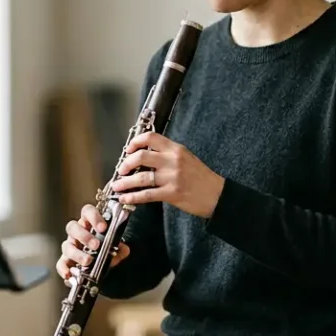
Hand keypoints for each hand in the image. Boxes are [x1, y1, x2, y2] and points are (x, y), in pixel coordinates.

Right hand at [56, 204, 130, 281]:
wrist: (102, 268)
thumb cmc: (107, 251)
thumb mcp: (116, 248)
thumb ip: (120, 248)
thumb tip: (122, 249)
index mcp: (89, 223)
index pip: (87, 212)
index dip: (94, 217)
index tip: (103, 227)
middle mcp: (77, 233)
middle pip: (73, 227)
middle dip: (84, 236)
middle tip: (96, 245)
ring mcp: (70, 246)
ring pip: (67, 246)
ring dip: (77, 254)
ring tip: (88, 261)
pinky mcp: (65, 261)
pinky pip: (61, 263)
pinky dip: (64, 268)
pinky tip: (70, 274)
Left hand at [110, 131, 224, 218]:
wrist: (218, 195)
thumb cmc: (202, 178)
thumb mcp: (186, 158)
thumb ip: (167, 155)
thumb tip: (143, 157)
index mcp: (176, 149)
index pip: (151, 138)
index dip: (135, 142)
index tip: (128, 150)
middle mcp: (173, 160)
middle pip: (141, 156)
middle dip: (126, 164)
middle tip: (121, 170)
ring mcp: (172, 177)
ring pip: (141, 177)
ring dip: (125, 182)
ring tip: (117, 186)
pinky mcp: (172, 193)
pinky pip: (147, 194)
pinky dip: (133, 197)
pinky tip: (125, 198)